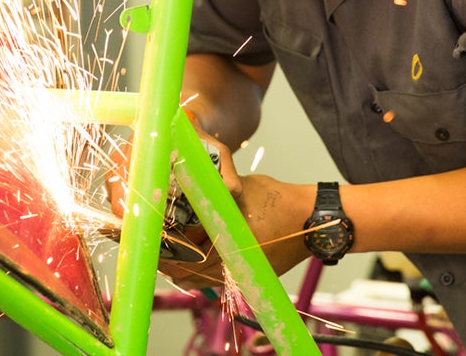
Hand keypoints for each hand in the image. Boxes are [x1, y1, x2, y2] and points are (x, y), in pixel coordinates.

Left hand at [159, 173, 312, 289]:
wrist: (315, 219)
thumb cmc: (278, 199)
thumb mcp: (238, 189)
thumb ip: (210, 193)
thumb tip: (182, 184)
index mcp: (229, 245)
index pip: (185, 257)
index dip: (164, 251)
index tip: (150, 242)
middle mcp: (235, 266)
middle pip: (189, 274)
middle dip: (169, 262)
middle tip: (154, 250)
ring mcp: (244, 274)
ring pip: (201, 280)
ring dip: (183, 269)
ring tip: (168, 254)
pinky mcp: (252, 275)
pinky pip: (217, 279)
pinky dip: (201, 271)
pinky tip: (191, 258)